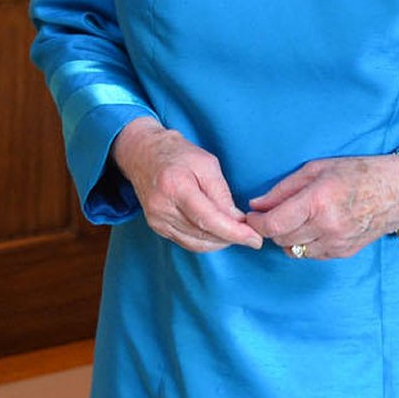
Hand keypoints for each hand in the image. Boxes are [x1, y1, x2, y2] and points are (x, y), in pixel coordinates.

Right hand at [112, 118, 262, 252]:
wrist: (144, 154)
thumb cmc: (178, 154)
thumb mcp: (207, 163)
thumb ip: (222, 194)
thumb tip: (237, 220)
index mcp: (175, 187)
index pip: (208, 219)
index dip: (234, 233)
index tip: (255, 239)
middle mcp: (162, 207)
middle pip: (203, 234)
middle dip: (231, 237)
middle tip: (251, 234)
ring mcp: (157, 220)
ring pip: (196, 243)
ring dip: (220, 242)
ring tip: (235, 232)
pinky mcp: (157, 227)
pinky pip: (187, 243)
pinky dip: (206, 241)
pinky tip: (218, 234)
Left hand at [246, 154, 398, 258]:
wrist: (398, 192)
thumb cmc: (358, 173)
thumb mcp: (317, 168)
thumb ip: (284, 189)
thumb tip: (257, 205)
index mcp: (318, 200)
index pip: (274, 224)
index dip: (256, 223)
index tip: (252, 216)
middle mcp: (326, 226)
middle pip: (281, 239)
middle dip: (271, 228)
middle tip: (272, 214)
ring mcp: (336, 243)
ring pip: (294, 250)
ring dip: (287, 237)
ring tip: (294, 220)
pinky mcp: (343, 253)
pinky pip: (311, 254)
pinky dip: (305, 244)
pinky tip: (312, 228)